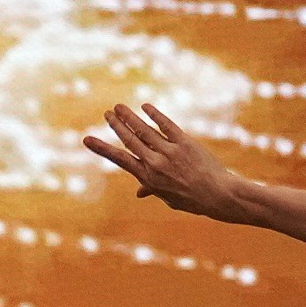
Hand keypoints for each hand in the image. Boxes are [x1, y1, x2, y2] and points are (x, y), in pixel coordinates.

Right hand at [79, 104, 242, 225]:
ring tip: (118, 107)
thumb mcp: (169, 198)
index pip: (120, 159)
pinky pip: (166, 125)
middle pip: (130, 140)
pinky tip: (145, 106)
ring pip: (144, 131)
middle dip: (116, 125)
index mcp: (148, 178)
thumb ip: (152, 189)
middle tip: (107, 113)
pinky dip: (155, 115)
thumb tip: (139, 192)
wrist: (218, 195)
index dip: (102, 148)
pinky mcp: (185, 143)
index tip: (87, 139)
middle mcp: (155, 163)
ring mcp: (170, 152)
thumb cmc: (193, 199)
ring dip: (130, 117)